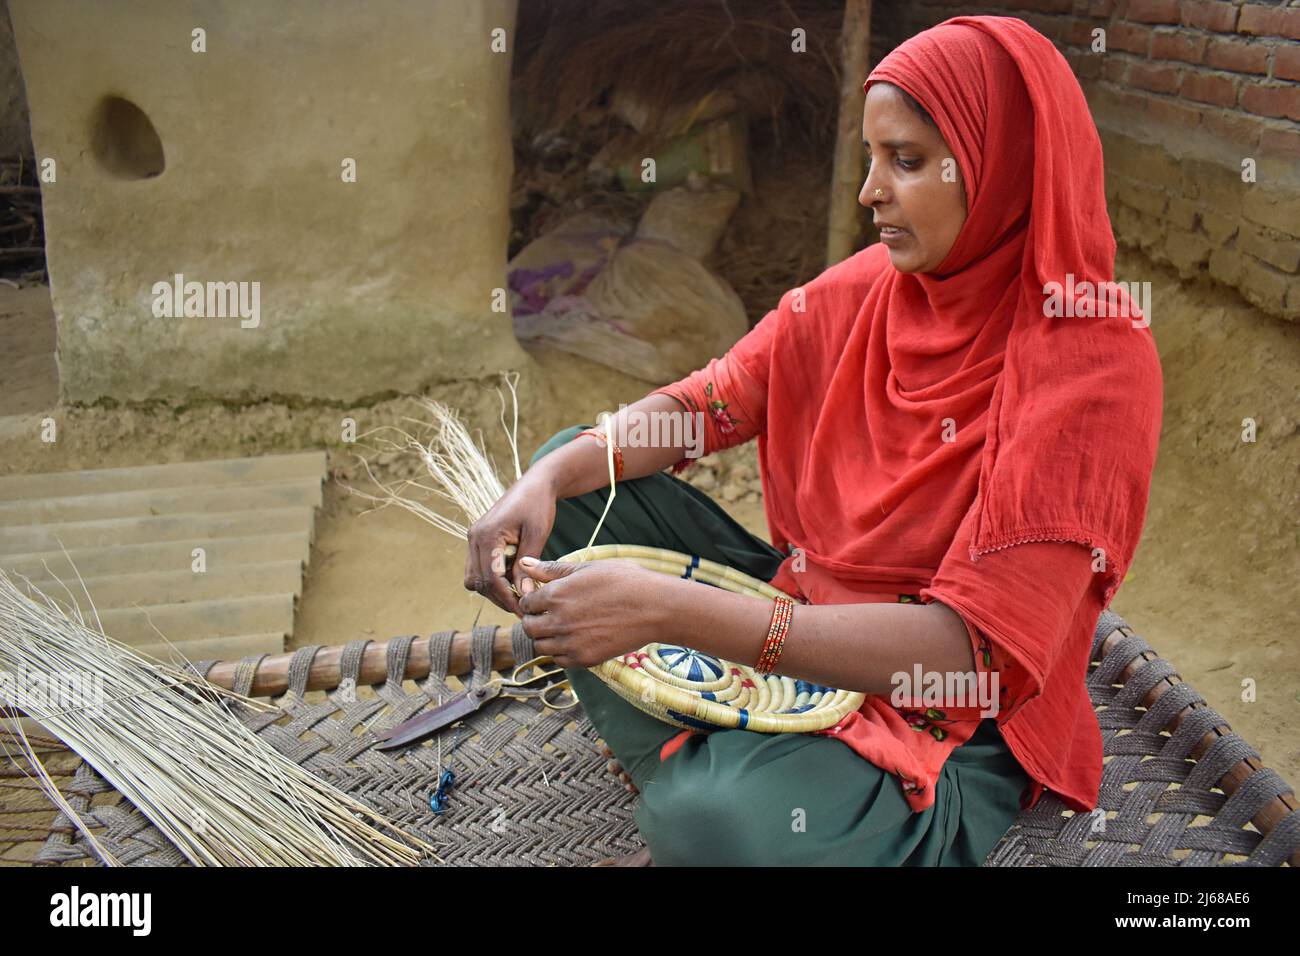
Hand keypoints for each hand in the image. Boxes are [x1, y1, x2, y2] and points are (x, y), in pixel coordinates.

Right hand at [463, 471, 556, 616]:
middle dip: (499, 597)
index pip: (490, 578)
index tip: (524, 610)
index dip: (506, 597)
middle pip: (479, 582)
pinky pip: (478, 568)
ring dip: (493, 590)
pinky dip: (492, 579)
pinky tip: (513, 579)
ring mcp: (474, 539)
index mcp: (486, 535)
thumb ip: (528, 565)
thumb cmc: (538, 504)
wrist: (535, 483)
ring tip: (519, 594)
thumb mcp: (537, 534)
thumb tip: (524, 594)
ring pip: (474, 578)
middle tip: (523, 607)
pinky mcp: (479, 541)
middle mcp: (474, 537)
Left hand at [516, 557, 673, 667]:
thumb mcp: (587, 568)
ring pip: (540, 646)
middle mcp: (558, 620)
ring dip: (545, 637)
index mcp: (556, 594)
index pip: (526, 603)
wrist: (655, 608)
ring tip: (562, 627)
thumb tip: (524, 563)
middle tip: (548, 615)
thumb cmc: (624, 581)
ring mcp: (570, 642)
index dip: (532, 600)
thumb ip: (551, 569)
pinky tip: (574, 639)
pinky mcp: (584, 659)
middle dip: (534, 620)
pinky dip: (560, 652)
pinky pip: (559, 660)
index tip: (543, 600)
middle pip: (528, 627)